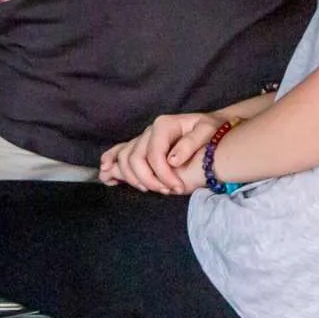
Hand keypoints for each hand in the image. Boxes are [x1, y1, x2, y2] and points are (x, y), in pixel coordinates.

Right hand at [98, 112, 222, 194]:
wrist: (211, 126)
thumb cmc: (211, 129)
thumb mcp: (207, 131)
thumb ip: (190, 144)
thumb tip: (172, 160)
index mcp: (163, 125)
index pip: (154, 154)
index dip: (163, 174)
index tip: (177, 188)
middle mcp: (149, 131)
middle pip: (135, 158)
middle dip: (148, 179)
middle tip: (167, 192)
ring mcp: (143, 138)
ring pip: (125, 158)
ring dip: (132, 177)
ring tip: (148, 189)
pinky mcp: (141, 145)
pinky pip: (120, 152)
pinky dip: (111, 162)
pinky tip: (106, 174)